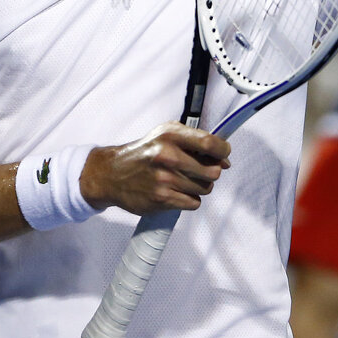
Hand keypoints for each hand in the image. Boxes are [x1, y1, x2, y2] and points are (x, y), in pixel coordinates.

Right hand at [79, 122, 231, 214]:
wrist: (112, 174)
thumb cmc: (144, 153)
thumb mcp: (165, 134)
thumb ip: (194, 141)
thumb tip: (225, 158)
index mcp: (170, 135)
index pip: (210, 143)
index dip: (223, 150)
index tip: (224, 154)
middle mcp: (167, 156)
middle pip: (213, 171)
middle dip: (212, 172)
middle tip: (200, 170)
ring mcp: (165, 179)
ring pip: (205, 188)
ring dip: (199, 186)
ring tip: (184, 180)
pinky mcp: (162, 199)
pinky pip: (194, 202)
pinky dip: (189, 198)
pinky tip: (177, 191)